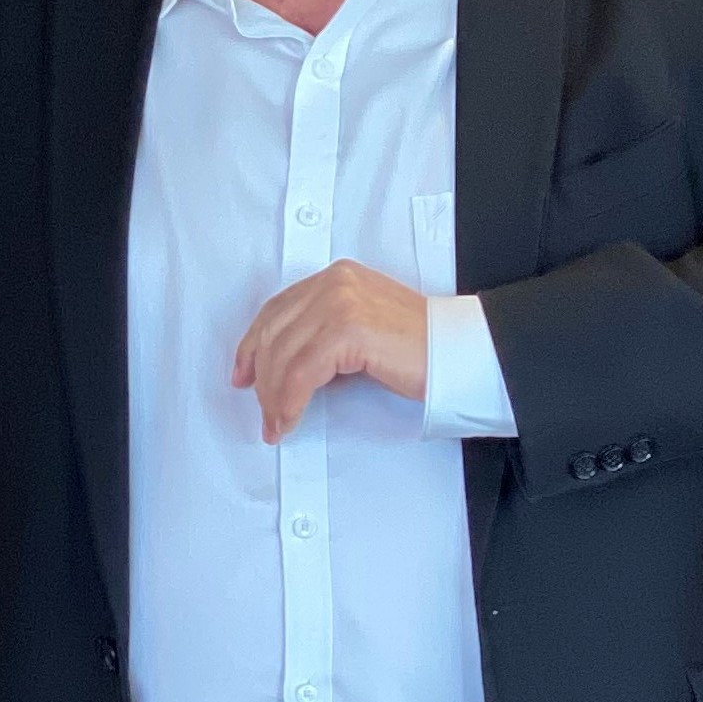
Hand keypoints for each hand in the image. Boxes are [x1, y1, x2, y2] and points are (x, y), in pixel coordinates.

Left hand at [234, 262, 428, 443]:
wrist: (458, 352)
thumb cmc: (421, 347)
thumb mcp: (364, 326)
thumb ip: (327, 331)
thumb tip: (290, 366)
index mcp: (338, 277)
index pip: (277, 308)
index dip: (252, 345)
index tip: (243, 374)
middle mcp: (335, 283)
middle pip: (274, 332)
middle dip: (263, 378)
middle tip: (264, 411)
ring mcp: (341, 303)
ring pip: (284, 355)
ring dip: (275, 397)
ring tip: (277, 423)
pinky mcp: (348, 331)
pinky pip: (302, 373)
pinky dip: (291, 401)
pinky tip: (291, 419)